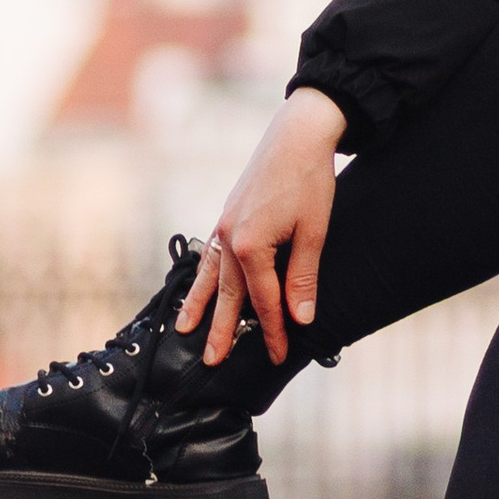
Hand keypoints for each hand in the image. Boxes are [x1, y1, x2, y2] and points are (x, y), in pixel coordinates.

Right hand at [177, 86, 347, 366]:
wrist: (297, 135)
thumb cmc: (310, 181)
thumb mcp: (313, 232)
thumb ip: (302, 276)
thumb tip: (299, 318)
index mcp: (252, 246)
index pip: (263, 301)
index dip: (274, 331)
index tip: (280, 356)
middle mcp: (230, 240)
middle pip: (229, 296)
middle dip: (223, 331)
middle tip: (212, 363)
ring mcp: (223, 227)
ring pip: (210, 278)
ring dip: (200, 307)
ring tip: (185, 332)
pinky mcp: (226, 216)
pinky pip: (209, 256)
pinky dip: (200, 276)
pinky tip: (196, 287)